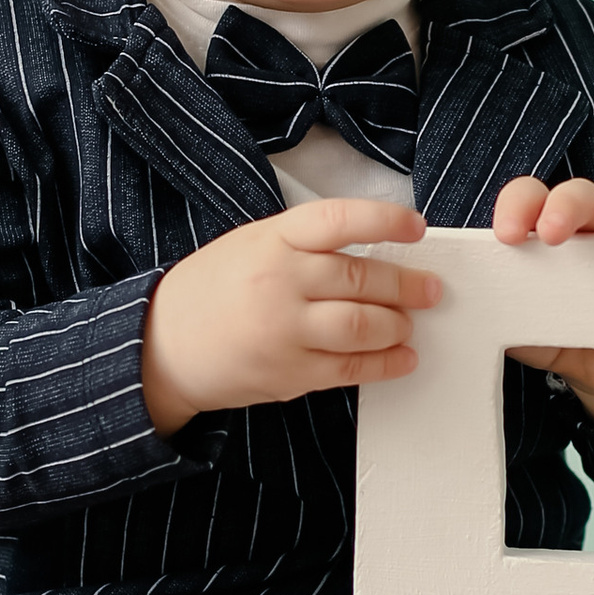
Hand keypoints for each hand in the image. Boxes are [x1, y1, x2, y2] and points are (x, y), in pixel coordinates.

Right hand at [143, 199, 440, 437]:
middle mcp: (280, 282)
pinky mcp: (289, 373)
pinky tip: (401, 357)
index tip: (416, 227)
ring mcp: (284, 331)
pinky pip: (350, 368)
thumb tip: (375, 252)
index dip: (385, 220)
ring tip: (409, 323)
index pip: (340, 221)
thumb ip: (306, 244)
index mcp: (273, 240)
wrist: (162, 346)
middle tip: (431, 289)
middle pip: (362, 279)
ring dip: (398, 325)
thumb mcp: (251, 244)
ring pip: (363, 326)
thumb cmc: (212, 289)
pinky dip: (385, 363)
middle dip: (408, 285)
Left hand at [488, 169, 593, 433]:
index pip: (531, 200)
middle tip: (553, 233)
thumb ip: (495, 313)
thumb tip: (447, 315)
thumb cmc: (560, 329)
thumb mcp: (525, 325)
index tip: (506, 235)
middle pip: (583, 195)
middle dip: (567, 204)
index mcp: (552, 232)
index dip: (517, 206)